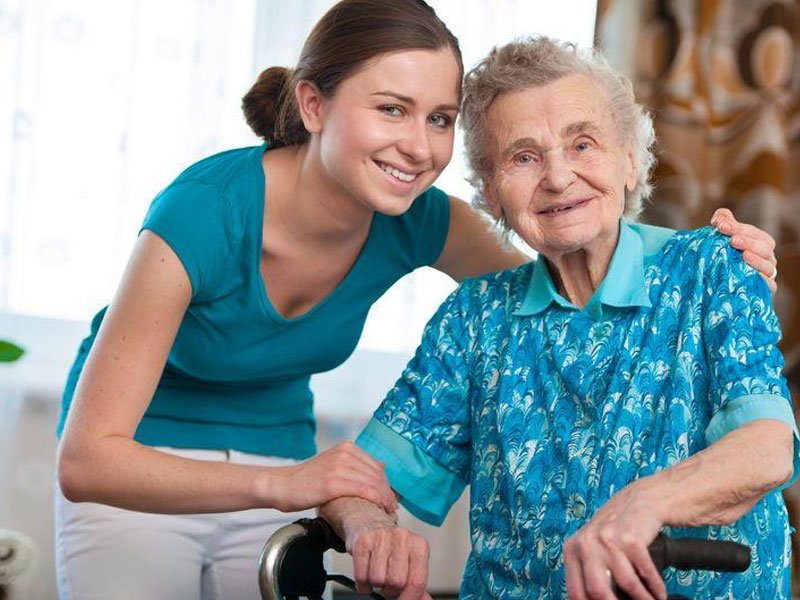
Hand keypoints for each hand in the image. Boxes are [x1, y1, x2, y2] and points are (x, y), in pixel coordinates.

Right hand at [270, 441, 396, 512]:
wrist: (281, 485)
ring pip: (373, 482)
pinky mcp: (333, 482)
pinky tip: (378, 508)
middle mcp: (345, 452)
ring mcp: (339, 466)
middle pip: (378, 474)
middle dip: (388, 492)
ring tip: (387, 510)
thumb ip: (354, 466)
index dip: (387, 483)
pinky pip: (364, 490)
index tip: (391, 497)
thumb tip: (380, 471)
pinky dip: (375, 500)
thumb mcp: (333, 465)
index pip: (377, 465)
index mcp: (347, 446)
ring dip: (384, 498)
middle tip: (391, 507)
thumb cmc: (306, 480)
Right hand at [345, 511, 430, 599]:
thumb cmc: (390, 545)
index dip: (409, 598)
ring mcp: (381, 537)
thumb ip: (416, 581)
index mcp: (418, 545)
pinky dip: (363, 584)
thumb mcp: (409, 560)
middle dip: (390, 590)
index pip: (417, 581)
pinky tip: (366, 575)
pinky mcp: (362, 541)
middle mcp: (402, 537)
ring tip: (377, 575)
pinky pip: (361, 576)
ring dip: (375, 585)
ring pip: (378, 580)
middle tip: (388, 584)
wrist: (367, 520)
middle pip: (397, 583)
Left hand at [563, 482, 666, 599]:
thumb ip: (590, 572)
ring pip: (626, 585)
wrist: (641, 500)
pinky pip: (646, 574)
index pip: (576, 591)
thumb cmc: (616, 529)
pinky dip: (655, 588)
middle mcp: (586, 543)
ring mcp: (609, 540)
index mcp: (573, 549)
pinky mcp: (632, 539)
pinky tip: (659, 593)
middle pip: (597, 592)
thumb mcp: (594, 547)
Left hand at [711, 208, 777, 293]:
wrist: (722, 287)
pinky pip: (768, 285)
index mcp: (761, 245)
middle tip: (732, 240)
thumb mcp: (722, 239)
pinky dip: (761, 280)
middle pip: (764, 248)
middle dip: (748, 242)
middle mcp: (767, 259)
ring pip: (768, 266)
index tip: (719, 225)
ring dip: (756, 260)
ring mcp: (766, 275)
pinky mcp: (764, 290)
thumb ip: (723, 223)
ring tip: (743, 255)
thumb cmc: (725, 258)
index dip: (738, 228)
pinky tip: (751, 275)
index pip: (754, 233)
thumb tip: (721, 216)